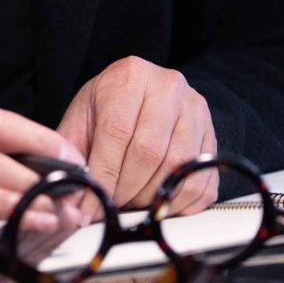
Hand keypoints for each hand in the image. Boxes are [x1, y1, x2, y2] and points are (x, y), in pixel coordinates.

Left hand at [57, 56, 216, 217]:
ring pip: (177, 167)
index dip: (104, 174)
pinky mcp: (213, 134)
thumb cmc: (107, 108)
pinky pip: (201, 180)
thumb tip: (70, 200)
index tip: (92, 203)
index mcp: (130, 76)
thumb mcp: (81, 120)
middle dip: (126, 190)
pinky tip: (158, 203)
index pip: (117, 131)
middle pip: (149, 152)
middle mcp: (168, 86)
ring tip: (131, 203)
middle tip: (111, 206)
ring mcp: (195, 109)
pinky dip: (179, 203)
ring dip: (151, 197)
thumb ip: (72, 155)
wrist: (142, 94)